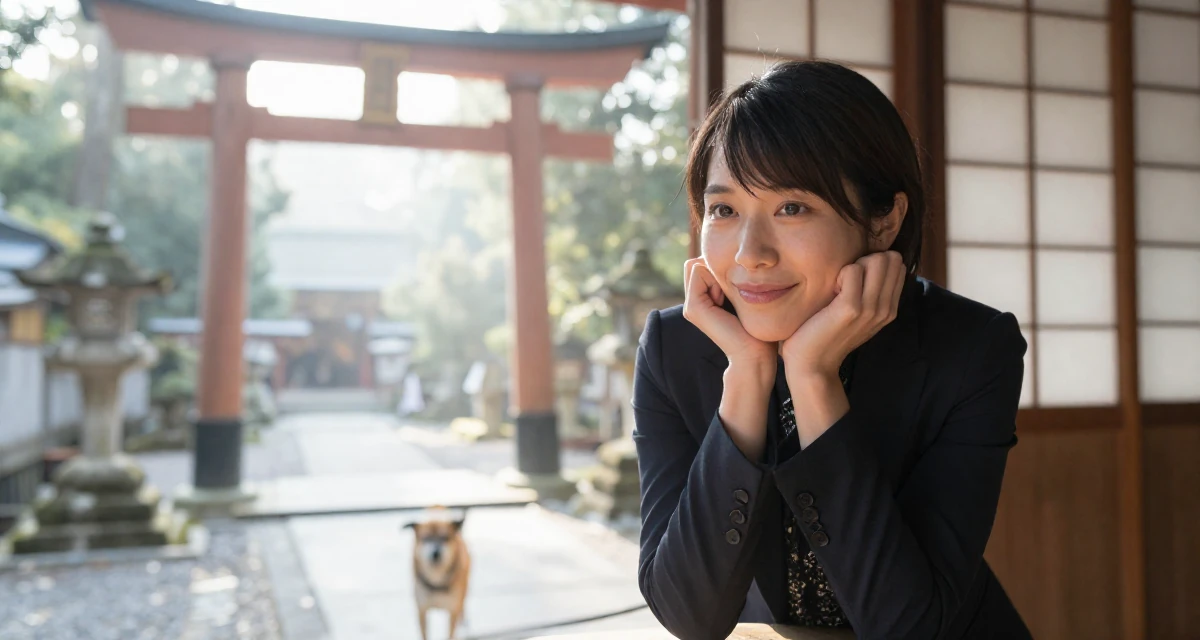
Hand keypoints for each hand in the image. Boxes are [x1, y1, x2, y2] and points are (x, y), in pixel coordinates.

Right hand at [682, 258, 775, 372]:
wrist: (755, 355)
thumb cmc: (759, 328)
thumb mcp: (746, 296)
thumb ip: (735, 280)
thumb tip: (734, 257)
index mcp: (705, 299)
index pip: (703, 262)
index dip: (722, 266)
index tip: (741, 287)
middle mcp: (694, 301)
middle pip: (698, 262)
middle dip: (717, 267)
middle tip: (736, 289)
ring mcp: (690, 305)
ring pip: (698, 264)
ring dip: (718, 271)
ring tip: (732, 295)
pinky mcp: (693, 308)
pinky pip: (699, 270)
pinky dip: (716, 275)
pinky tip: (728, 297)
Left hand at [781, 251, 905, 379]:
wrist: (812, 365)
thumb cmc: (826, 333)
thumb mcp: (856, 313)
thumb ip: (869, 292)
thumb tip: (872, 260)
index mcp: (889, 308)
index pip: (897, 264)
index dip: (874, 262)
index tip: (855, 281)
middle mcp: (885, 308)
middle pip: (890, 258)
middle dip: (865, 260)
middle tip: (845, 281)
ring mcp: (871, 309)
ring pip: (876, 260)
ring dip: (852, 266)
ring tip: (838, 287)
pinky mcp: (851, 308)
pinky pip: (852, 270)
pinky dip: (838, 273)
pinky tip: (830, 292)